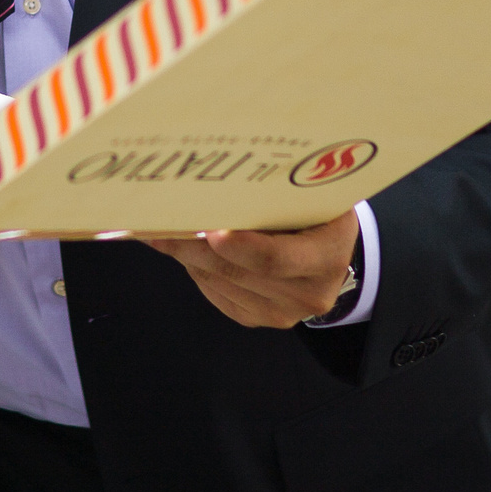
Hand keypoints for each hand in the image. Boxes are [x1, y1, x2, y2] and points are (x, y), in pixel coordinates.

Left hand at [142, 210, 359, 328]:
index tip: (209, 230)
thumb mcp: (312, 193)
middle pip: (238, 271)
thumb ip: (276, 189)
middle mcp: (309, 292)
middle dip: (192, 244)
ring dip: (185, 255)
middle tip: (158, 220)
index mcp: (328, 255)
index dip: (240, 246)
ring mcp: (284, 312)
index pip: (276, 258)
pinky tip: (181, 248)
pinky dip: (195, 270)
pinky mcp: (260, 319)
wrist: (332, 247)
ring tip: (158, 229)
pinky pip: (217, 295)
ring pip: (220, 282)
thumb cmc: (317, 209)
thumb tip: (218, 173)